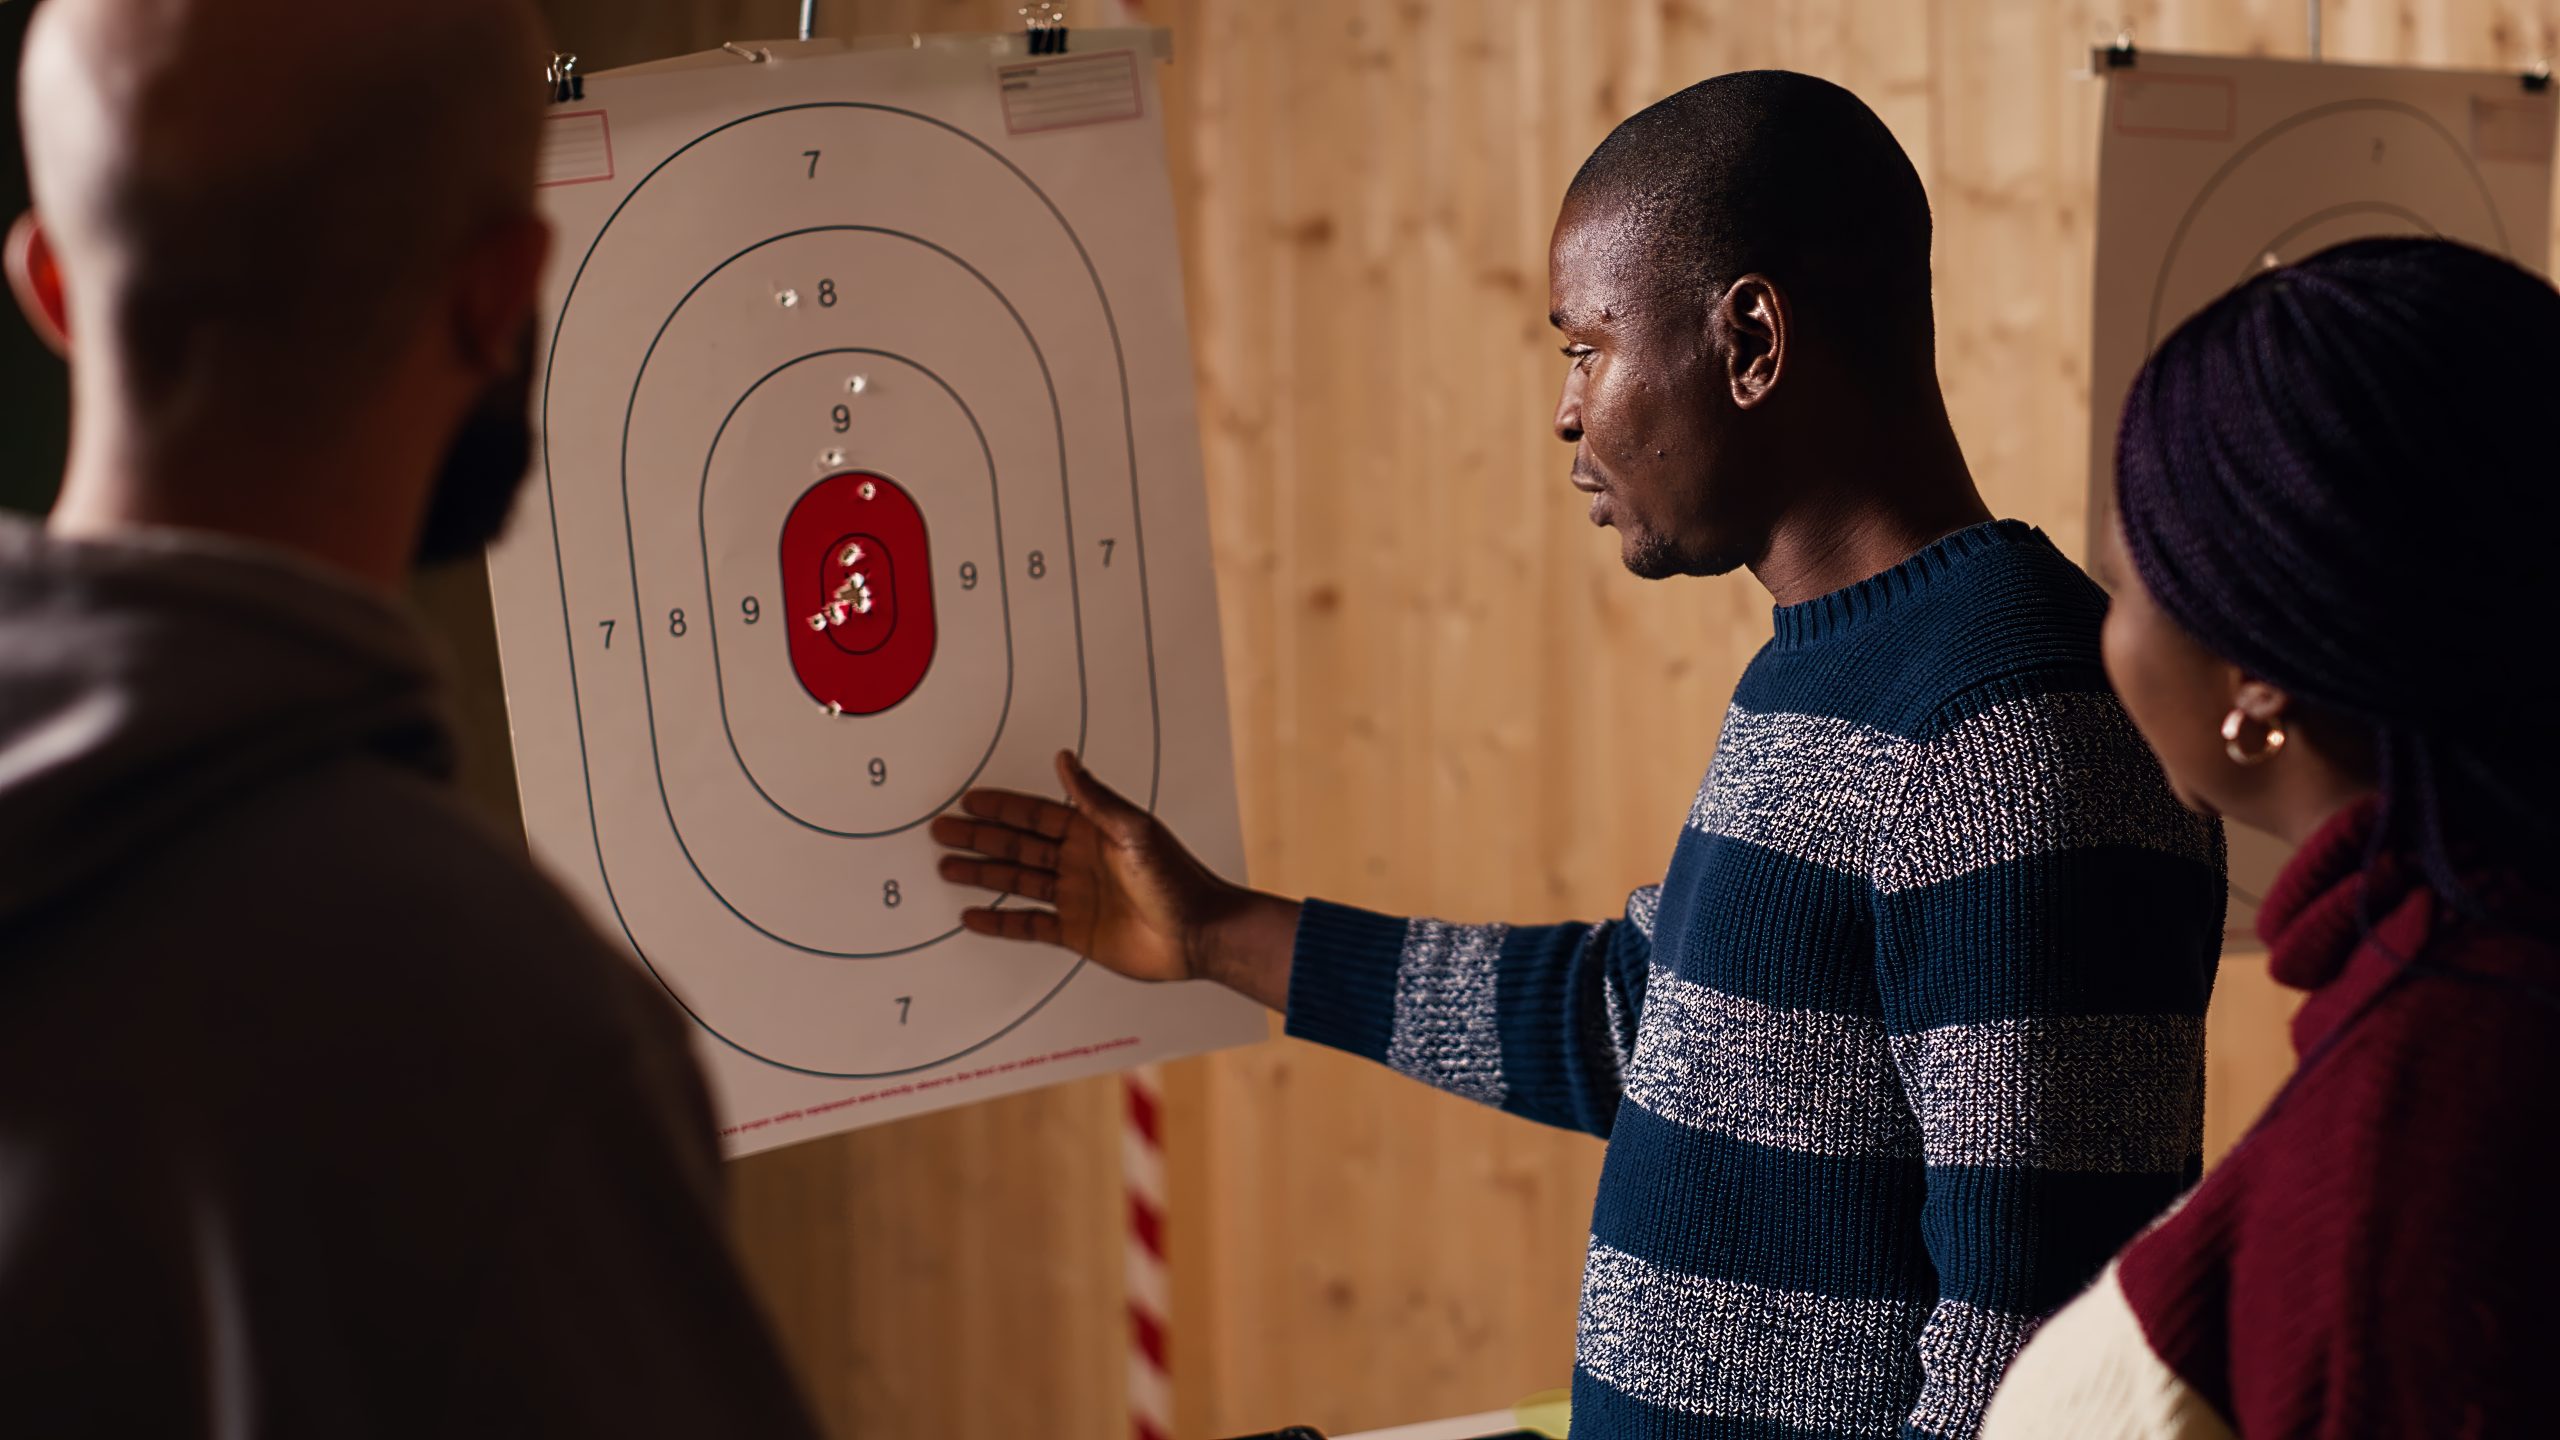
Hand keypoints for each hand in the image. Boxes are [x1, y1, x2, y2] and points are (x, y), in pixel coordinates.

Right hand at [933, 750, 1258, 986]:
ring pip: (1017, 881)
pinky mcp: (1076, 932)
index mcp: (1092, 832)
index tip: (968, 800)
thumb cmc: (1176, 879)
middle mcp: (1079, 861)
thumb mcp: (1133, 830)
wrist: (1198, 933)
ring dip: (982, 874)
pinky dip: (1000, 921)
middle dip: (979, 837)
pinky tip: (973, 916)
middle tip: (941, 831)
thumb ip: (1093, 798)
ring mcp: (1075, 897)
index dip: (1001, 807)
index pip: (1035, 815)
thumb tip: (1065, 759)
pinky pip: (1028, 925)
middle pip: (1017, 845)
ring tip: (946, 868)